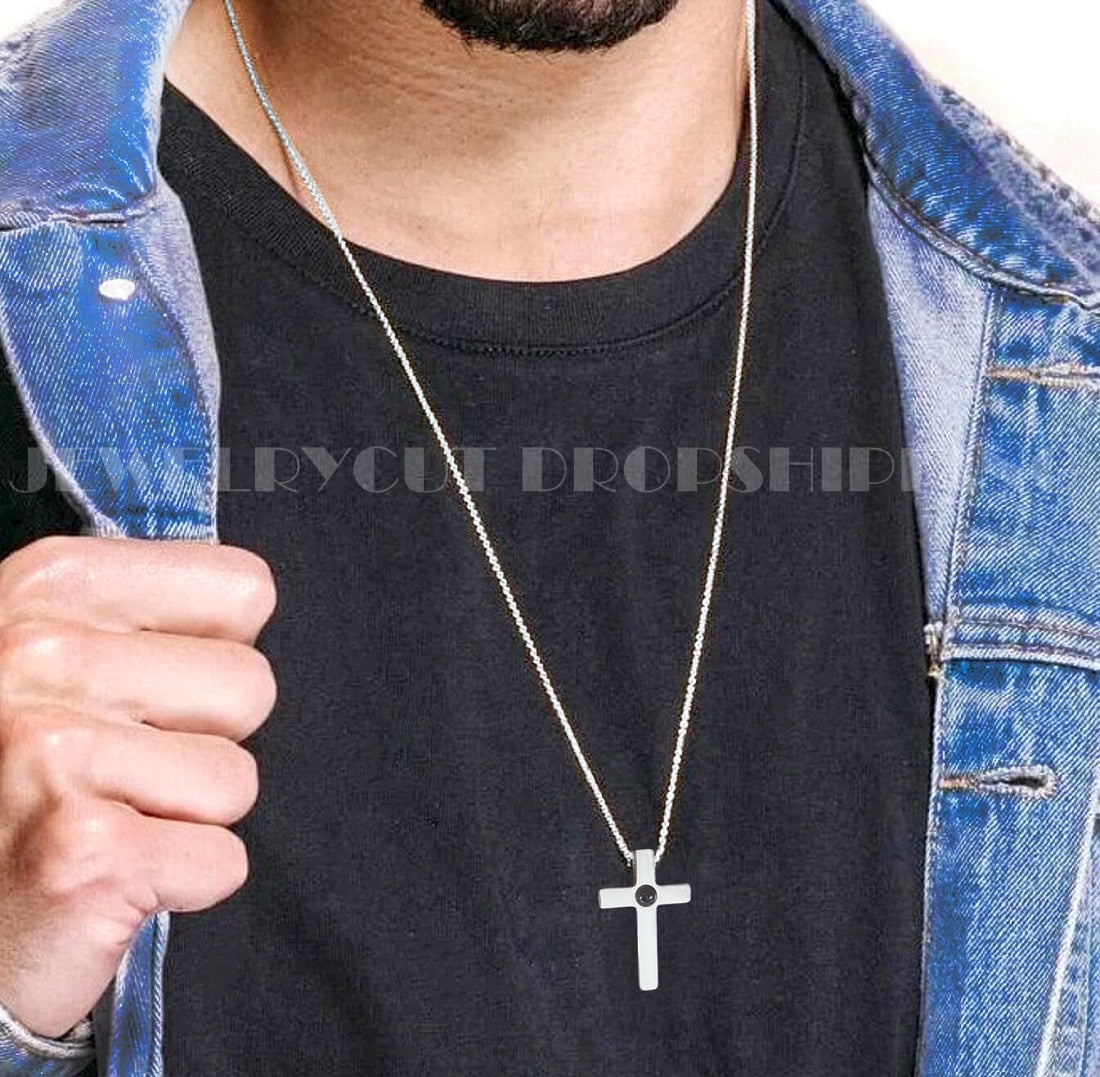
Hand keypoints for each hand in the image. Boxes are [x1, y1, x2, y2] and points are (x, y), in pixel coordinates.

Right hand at [0, 537, 275, 1038]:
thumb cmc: (9, 773)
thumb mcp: (48, 651)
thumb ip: (145, 615)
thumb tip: (250, 605)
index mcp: (49, 584)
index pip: (245, 589)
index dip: (218, 650)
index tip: (152, 686)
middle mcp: (40, 655)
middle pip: (251, 686)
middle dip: (206, 740)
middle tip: (120, 769)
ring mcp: (55, 752)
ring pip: (238, 779)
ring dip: (189, 816)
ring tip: (105, 818)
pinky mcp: (86, 853)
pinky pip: (223, 862)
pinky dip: (180, 883)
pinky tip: (106, 876)